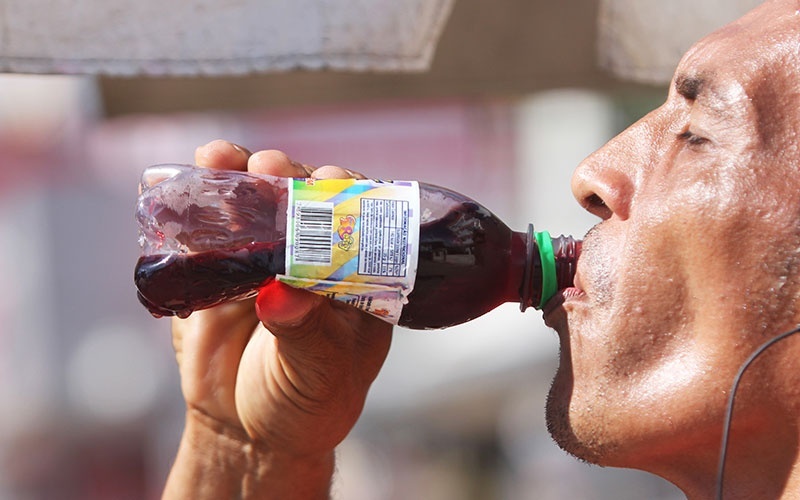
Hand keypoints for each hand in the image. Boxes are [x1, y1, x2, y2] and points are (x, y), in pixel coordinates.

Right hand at [164, 140, 392, 498]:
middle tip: (272, 166)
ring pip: (255, 203)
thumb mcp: (316, 375)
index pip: (360, 221)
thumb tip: (283, 294)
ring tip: (222, 159)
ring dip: (240, 174)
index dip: (346, 195)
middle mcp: (314, 256)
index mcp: (357, 276)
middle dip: (289, 174)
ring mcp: (263, 256)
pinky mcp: (217, 266)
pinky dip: (195, 201)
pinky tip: (187, 177)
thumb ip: (305, 334)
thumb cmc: (304, 403)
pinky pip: (206, 229)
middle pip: (306, 198)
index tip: (329, 181)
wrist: (246, 430)